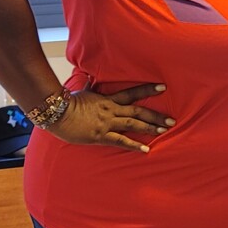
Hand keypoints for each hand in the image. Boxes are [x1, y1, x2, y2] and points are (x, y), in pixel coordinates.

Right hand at [46, 83, 174, 151]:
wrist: (56, 112)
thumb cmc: (66, 103)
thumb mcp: (81, 92)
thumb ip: (88, 86)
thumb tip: (87, 77)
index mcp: (108, 99)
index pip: (132, 92)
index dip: (148, 89)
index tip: (163, 87)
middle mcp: (111, 110)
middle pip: (138, 111)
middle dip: (156, 116)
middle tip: (172, 121)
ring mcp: (106, 123)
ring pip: (133, 124)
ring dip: (150, 127)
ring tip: (164, 130)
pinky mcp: (100, 135)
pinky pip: (121, 140)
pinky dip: (134, 145)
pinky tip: (146, 150)